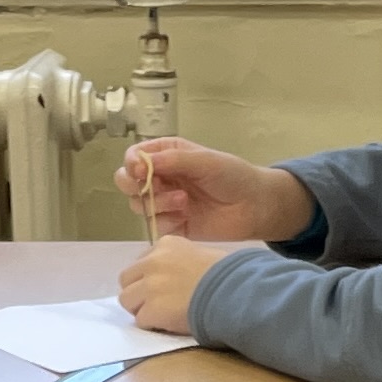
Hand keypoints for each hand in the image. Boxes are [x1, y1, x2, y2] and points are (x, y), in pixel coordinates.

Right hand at [117, 138, 313, 244]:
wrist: (254, 207)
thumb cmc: (233, 176)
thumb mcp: (204, 160)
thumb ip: (173, 160)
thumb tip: (140, 163)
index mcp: (167, 155)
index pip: (133, 157)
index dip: (132, 165)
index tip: (142, 172)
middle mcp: (161, 178)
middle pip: (126, 182)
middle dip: (137, 187)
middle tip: (156, 189)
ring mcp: (165, 203)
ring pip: (138, 205)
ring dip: (157, 204)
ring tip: (184, 203)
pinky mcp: (172, 226)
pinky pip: (154, 226)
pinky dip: (165, 222)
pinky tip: (185, 218)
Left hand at [118, 234, 237, 330]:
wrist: (234, 292)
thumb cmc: (227, 275)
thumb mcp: (200, 254)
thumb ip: (179, 261)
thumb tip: (171, 277)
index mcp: (165, 244)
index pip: (141, 262)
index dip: (148, 278)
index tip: (162, 288)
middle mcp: (153, 261)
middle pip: (126, 280)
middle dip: (138, 293)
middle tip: (156, 304)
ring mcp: (150, 285)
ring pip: (127, 300)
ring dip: (141, 310)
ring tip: (162, 315)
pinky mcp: (152, 309)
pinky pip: (140, 321)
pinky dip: (152, 325)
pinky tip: (169, 324)